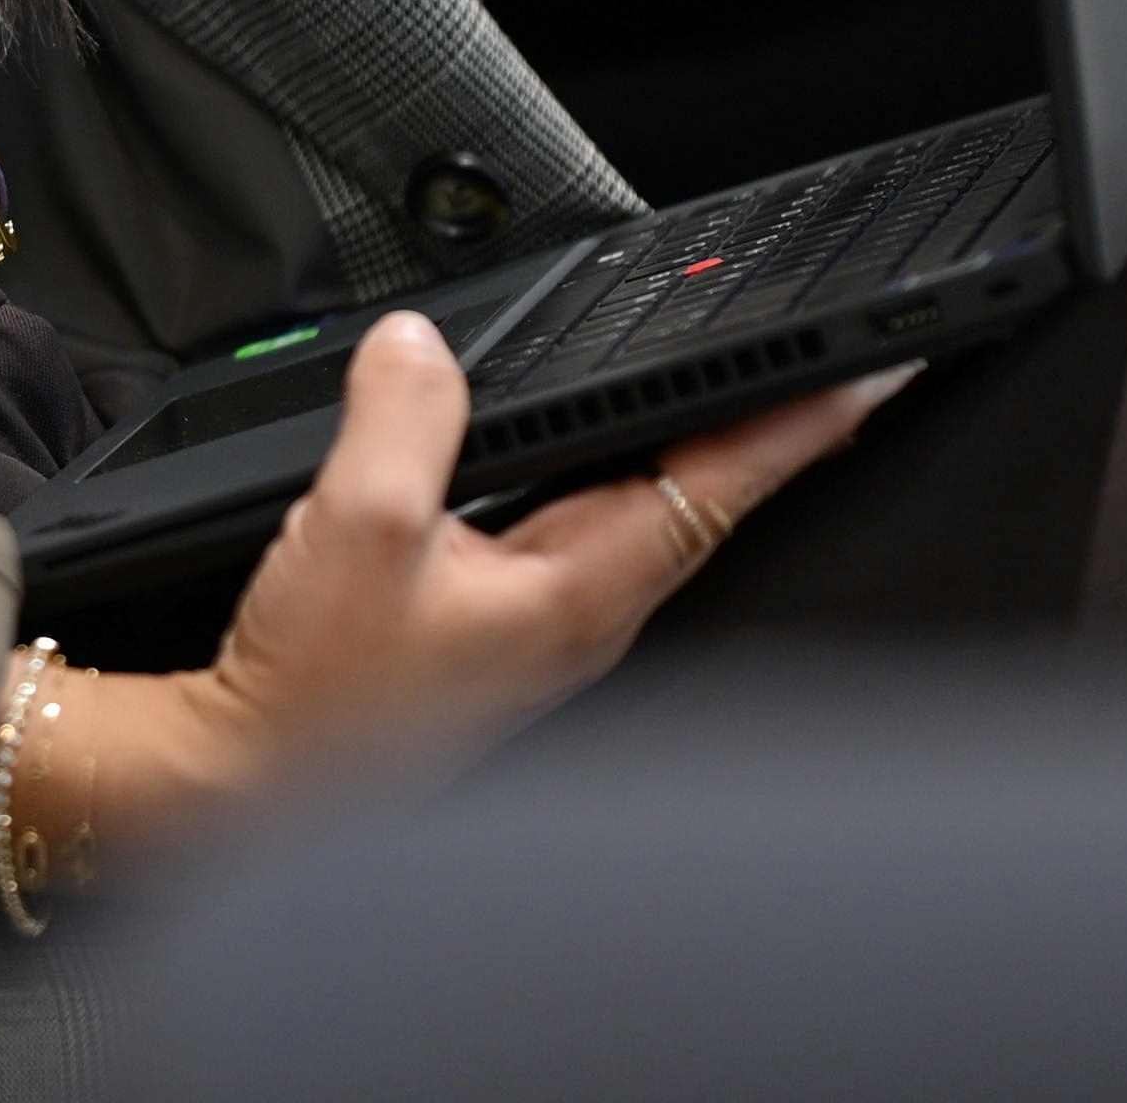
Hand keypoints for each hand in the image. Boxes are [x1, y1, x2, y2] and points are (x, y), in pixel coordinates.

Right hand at [36, 319, 908, 867]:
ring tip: (755, 378)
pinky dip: (617, 465)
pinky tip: (603, 439)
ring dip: (700, 441)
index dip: (801, 423)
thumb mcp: (355, 530)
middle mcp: (583, 613)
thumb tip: (423, 345)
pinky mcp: (507, 621)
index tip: (873, 371)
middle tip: (840, 353)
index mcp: (577, 592)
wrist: (253, 782)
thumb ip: (399, 418)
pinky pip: (585, 521)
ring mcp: (550, 622)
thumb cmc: (316, 697)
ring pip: (649, 508)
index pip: (720, 485)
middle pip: (705, 493)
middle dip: (775, 421)